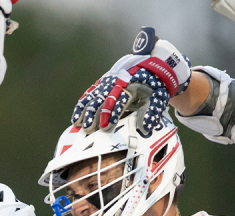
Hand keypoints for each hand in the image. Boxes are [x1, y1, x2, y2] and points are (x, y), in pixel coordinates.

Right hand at [72, 31, 190, 136]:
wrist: (152, 67)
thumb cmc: (155, 87)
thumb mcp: (158, 98)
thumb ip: (151, 113)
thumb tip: (144, 129)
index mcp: (131, 87)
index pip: (119, 101)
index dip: (111, 114)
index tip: (105, 127)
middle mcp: (117, 83)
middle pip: (102, 99)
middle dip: (94, 115)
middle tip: (88, 129)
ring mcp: (108, 82)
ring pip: (93, 96)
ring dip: (85, 110)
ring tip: (78, 123)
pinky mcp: (103, 83)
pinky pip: (90, 93)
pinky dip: (82, 104)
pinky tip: (76, 116)